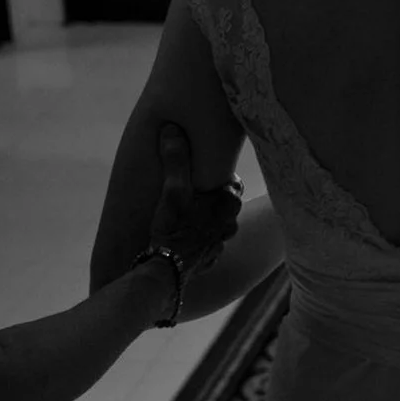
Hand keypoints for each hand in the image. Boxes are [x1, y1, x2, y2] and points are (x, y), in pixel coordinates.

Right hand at [149, 123, 242, 275]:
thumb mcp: (173, 190)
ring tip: (189, 215)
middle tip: (194, 192)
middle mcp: (230, 224)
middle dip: (213, 198)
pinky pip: (209, 245)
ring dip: (207, 220)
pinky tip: (185, 237)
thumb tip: (172, 129)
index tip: (205, 173)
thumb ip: (175, 159)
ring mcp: (221, 244)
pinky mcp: (209, 260)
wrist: (165, 271)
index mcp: (228, 204)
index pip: (233, 182)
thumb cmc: (173, 227)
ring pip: (219, 225)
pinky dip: (200, 240)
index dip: (219, 177)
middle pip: (227, 204)